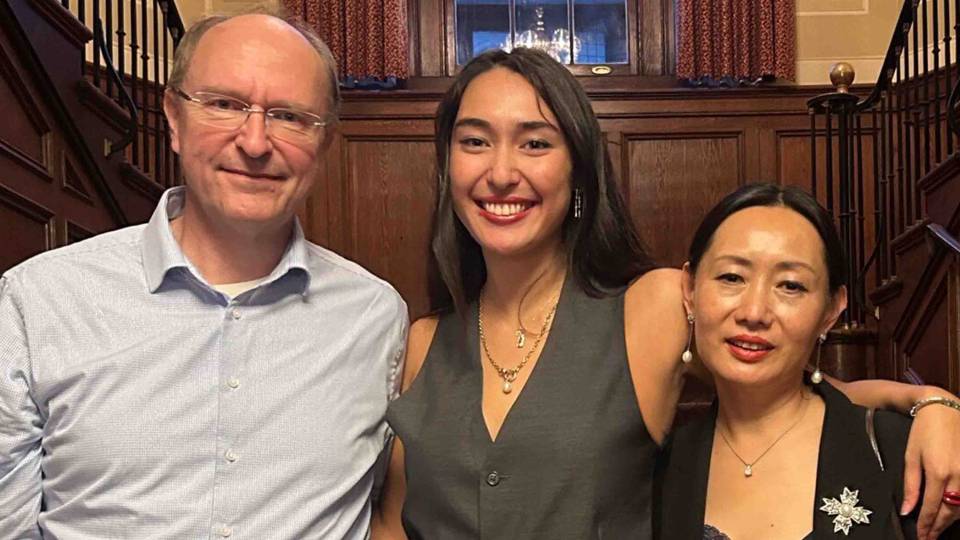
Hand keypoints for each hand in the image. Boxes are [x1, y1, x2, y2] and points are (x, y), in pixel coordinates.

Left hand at [902, 395, 959, 539]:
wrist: (944, 409)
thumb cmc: (923, 431)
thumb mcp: (911, 456)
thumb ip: (911, 485)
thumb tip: (907, 510)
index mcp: (938, 473)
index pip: (932, 508)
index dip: (926, 525)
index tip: (921, 536)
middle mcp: (959, 476)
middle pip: (950, 512)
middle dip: (939, 527)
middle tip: (928, 538)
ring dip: (951, 520)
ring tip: (938, 529)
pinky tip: (953, 512)